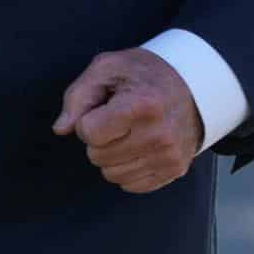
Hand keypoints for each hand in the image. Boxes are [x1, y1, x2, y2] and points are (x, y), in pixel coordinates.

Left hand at [51, 48, 202, 193]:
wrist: (192, 85)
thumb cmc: (143, 74)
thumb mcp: (107, 67)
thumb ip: (78, 96)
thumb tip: (61, 129)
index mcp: (142, 105)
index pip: (90, 133)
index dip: (87, 121)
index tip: (101, 108)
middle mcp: (160, 135)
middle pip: (98, 156)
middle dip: (98, 139)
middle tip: (116, 118)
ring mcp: (169, 156)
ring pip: (111, 174)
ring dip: (111, 155)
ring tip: (128, 131)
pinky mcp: (174, 170)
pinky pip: (130, 185)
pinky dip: (127, 168)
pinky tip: (138, 146)